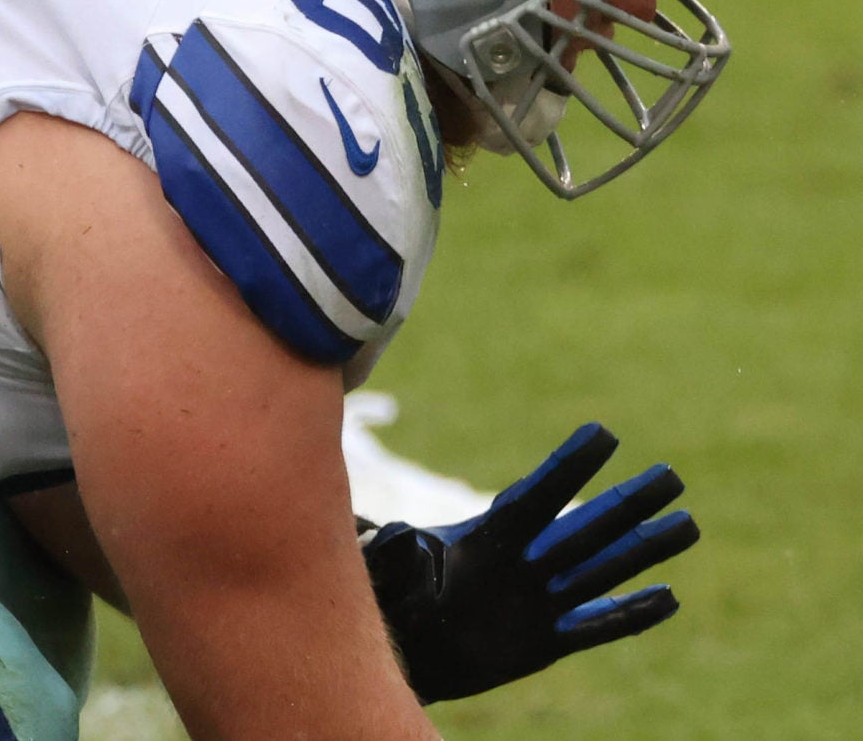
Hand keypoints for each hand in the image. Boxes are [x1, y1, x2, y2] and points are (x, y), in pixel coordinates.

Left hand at [364, 423, 698, 702]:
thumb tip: (406, 540)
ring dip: (645, 550)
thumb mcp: (389, 571)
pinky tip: (669, 597)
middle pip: (584, 529)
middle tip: (672, 474)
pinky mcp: (546, 641)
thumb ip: (401, 555)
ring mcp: (538, 601)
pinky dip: (632, 615)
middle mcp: (522, 563)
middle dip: (627, 503)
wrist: (402, 645)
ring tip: (689, 523)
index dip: (566, 468)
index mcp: (485, 536)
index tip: (603, 434)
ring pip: (602, 570)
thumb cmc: (392, 593)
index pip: (535, 497)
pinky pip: (596, 626)